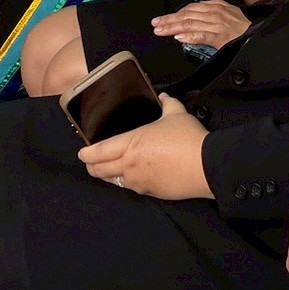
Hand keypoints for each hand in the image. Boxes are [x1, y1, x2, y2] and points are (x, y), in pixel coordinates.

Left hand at [78, 95, 211, 198]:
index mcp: (131, 144)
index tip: (82, 152)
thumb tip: (164, 97)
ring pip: (113, 181)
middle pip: (99, 170)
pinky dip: (127, 181)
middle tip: (91, 161)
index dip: (87, 153)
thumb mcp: (177, 114)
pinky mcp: (149, 192)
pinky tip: (134, 176)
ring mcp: (138, 181)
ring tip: (110, 169)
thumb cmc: (188, 139)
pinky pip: (131, 187)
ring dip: (108, 175)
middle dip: (92, 166)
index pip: (99, 151)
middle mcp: (129, 165)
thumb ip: (168, 103)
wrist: (204, 166)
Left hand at [151, 0, 250, 49]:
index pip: (192, 8)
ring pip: (190, 24)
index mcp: (217, 6)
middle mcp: (216, 13)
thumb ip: (211, 17)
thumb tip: (191, 24)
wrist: (259, 35)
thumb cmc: (244, 28)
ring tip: (161, 31)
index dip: (175, 14)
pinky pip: (202, 35)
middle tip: (156, 24)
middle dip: (169, 20)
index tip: (163, 19)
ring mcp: (218, 24)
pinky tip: (179, 38)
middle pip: (187, 15)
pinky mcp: (221, 37)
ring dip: (173, 27)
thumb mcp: (228, 15)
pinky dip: (190, 36)